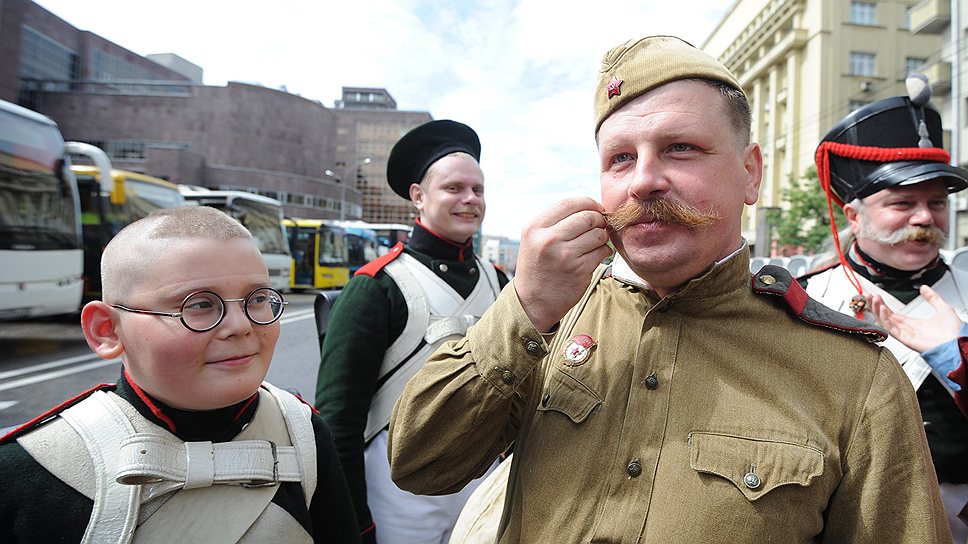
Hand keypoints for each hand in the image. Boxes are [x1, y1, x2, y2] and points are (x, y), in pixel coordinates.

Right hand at [513, 197, 611, 331]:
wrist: (532, 302)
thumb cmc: (537, 267)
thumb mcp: (534, 239)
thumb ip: (555, 222)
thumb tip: (589, 207)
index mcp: (535, 228)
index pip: (569, 203)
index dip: (588, 203)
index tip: (595, 208)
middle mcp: (549, 240)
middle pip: (587, 217)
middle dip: (598, 220)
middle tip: (599, 226)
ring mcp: (565, 256)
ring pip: (598, 234)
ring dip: (602, 237)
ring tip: (594, 243)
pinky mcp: (579, 270)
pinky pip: (602, 251)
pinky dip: (603, 252)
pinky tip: (593, 256)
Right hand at [871, 285, 962, 352]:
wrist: (958, 343)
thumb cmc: (954, 331)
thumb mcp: (943, 308)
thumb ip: (932, 298)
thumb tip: (924, 288)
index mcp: (913, 323)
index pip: (892, 313)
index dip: (883, 305)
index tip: (876, 295)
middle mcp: (907, 329)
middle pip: (885, 317)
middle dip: (875, 306)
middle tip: (868, 295)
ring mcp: (906, 334)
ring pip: (885, 321)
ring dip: (877, 310)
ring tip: (873, 299)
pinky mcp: (906, 339)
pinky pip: (891, 329)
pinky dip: (884, 319)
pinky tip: (882, 309)